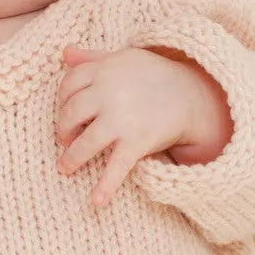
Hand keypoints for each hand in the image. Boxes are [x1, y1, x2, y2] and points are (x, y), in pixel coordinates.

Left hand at [55, 44, 232, 206]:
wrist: (191, 95)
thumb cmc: (152, 76)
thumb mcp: (124, 60)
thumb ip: (93, 57)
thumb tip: (65, 52)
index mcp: (105, 71)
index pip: (70, 83)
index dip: (63, 100)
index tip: (65, 111)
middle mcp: (110, 93)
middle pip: (72, 113)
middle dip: (63, 129)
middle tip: (65, 139)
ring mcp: (123, 119)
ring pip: (86, 142)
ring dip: (72, 158)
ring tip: (64, 167)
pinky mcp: (137, 141)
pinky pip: (117, 166)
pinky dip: (106, 186)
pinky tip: (96, 202)